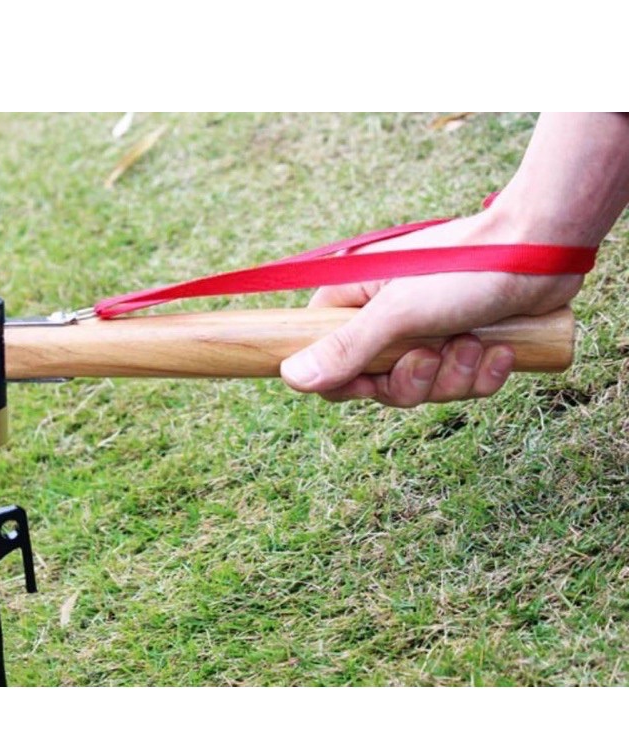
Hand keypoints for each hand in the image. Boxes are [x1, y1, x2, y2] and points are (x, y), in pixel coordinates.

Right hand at [280, 212, 584, 406]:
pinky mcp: (464, 344)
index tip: (371, 381)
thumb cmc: (464, 268)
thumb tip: (290, 378)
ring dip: (454, 374)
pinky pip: (462, 385)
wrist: (543, 249)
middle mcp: (386, 320)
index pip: (325, 359)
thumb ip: (345, 349)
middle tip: (434, 352)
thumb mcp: (397, 311)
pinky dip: (483, 374)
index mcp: (356, 302)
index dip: (346, 380)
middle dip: (414, 378)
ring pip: (423, 388)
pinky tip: (500, 348)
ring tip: (474, 340)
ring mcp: (427, 333)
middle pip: (377, 384)